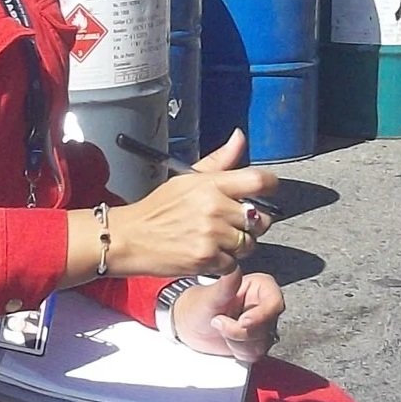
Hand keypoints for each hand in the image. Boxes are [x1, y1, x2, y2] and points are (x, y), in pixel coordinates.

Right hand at [105, 129, 276, 278]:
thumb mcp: (187, 179)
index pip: (259, 180)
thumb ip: (219, 161)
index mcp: (211, 184)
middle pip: (260, 218)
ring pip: (248, 244)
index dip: (271, 186)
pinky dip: (224, 263)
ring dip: (239, 245)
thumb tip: (239, 137)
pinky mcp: (206, 259)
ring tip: (218, 240)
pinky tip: (208, 254)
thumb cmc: (158, 208)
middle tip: (236, 224)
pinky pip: (233, 263)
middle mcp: (214, 208)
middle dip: (254, 223)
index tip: (268, 192)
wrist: (129, 238)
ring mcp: (211, 235)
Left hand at [172, 269, 282, 362]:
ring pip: (262, 343)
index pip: (274, 303)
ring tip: (221, 328)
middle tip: (219, 322)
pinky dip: (238, 351)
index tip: (243, 321)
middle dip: (241, 331)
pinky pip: (255, 354)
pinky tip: (226, 340)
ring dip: (237, 341)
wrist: (189, 325)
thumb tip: (234, 267)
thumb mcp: (211, 294)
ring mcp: (261, 326)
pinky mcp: (255, 343)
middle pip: (268, 326)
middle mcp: (264, 306)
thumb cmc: (198, 305)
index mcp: (260, 287)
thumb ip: (227, 283)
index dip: (261, 315)